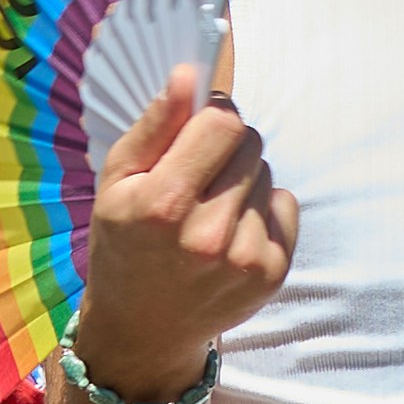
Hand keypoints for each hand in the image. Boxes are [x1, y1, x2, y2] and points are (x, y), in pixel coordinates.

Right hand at [70, 64, 297, 401]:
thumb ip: (154, 125)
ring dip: (244, 183)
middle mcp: (207, 235)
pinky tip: (232, 234)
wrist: (144, 328)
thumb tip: (190, 75)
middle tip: (199, 178)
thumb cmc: (125, 244)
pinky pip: (285, 206)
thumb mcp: (117, 182)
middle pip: (250, 143)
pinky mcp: (270, 273)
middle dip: (227, 148)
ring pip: (267, 175)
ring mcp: (243, 258)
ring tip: (211, 213)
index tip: (199, 128)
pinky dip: (264, 212)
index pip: (223, 122)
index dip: (213, 115)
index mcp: (163, 205)